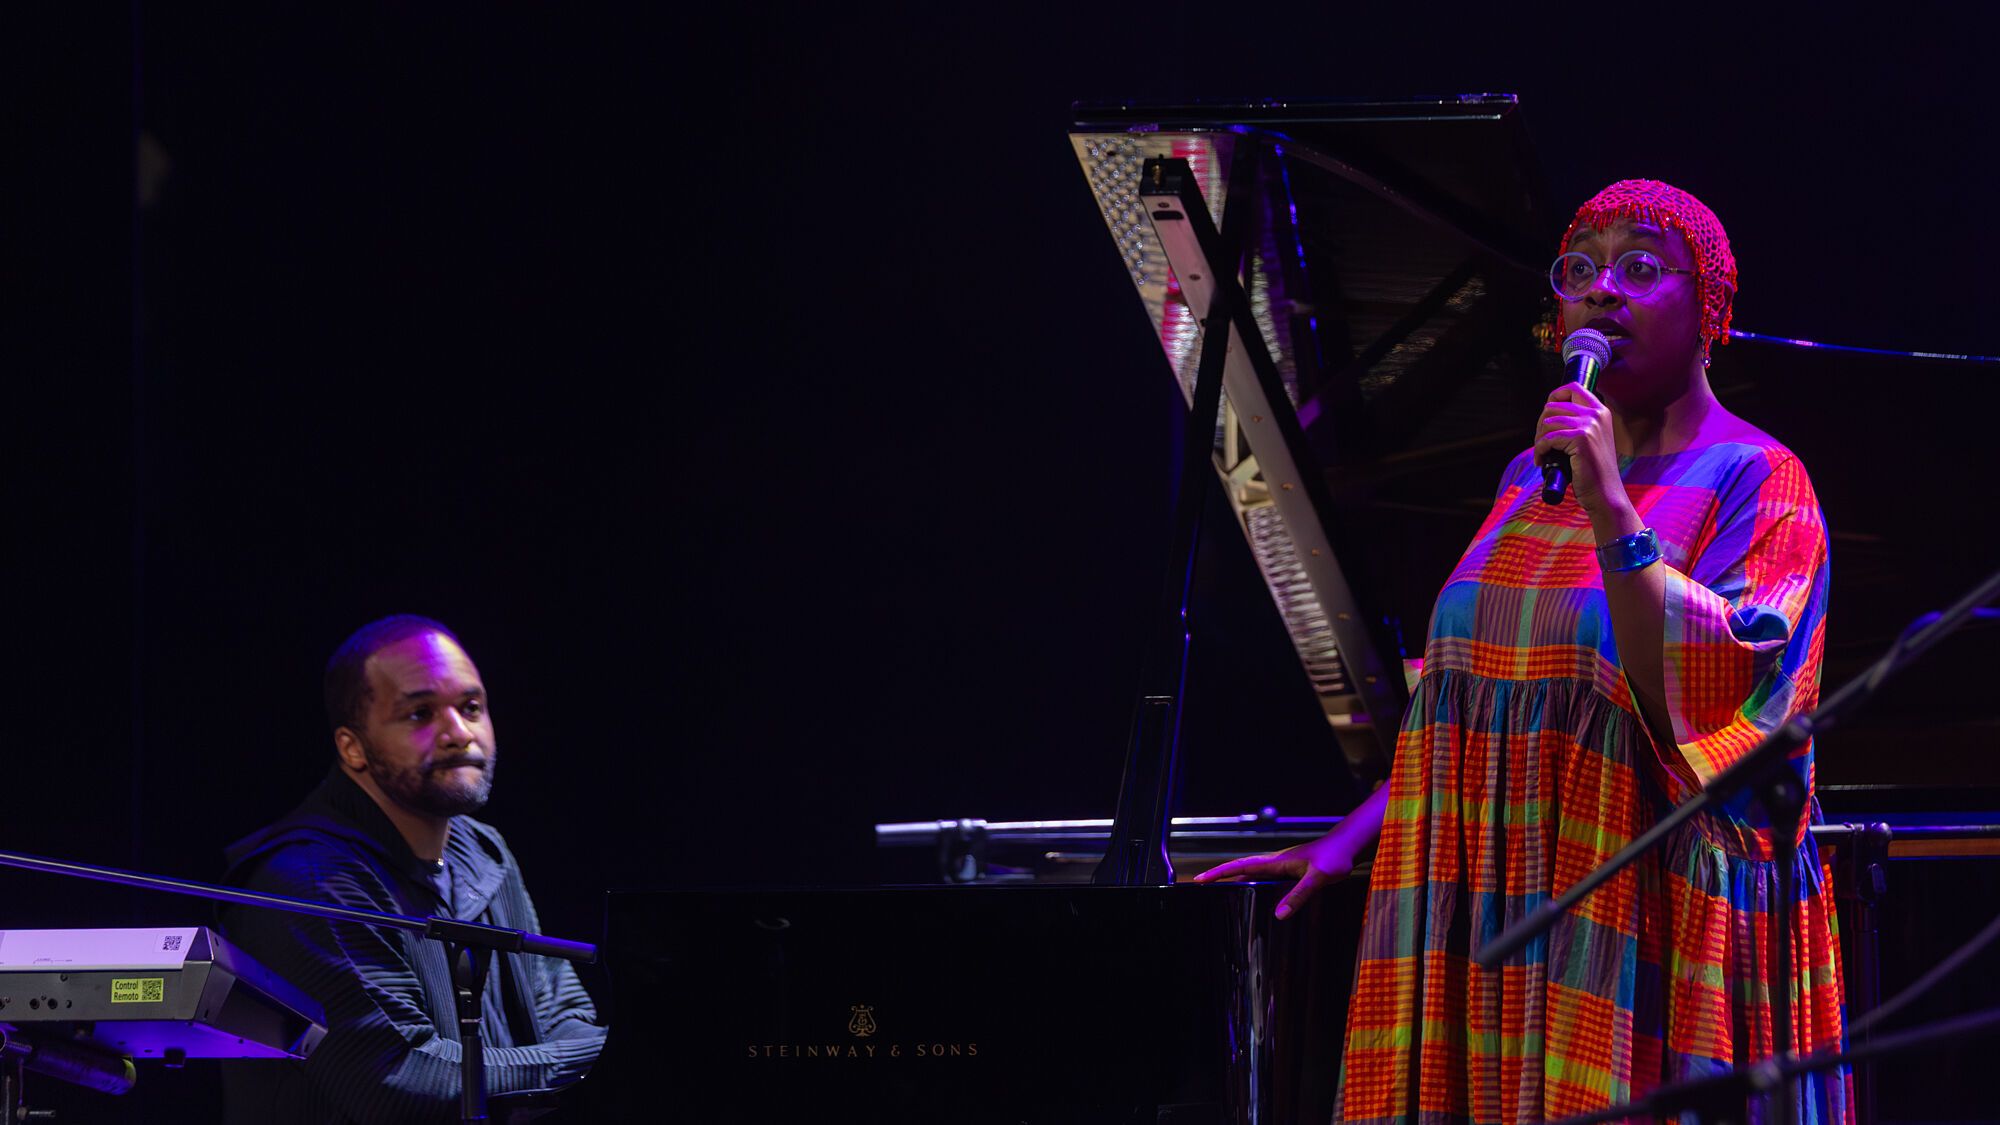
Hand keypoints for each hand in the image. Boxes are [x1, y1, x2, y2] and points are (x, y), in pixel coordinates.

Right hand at [1189, 830, 1358, 919]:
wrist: (1347, 845)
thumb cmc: (1334, 857)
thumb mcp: (1317, 879)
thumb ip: (1298, 896)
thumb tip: (1279, 914)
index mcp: (1276, 862)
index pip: (1240, 866)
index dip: (1219, 872)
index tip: (1200, 878)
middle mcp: (1275, 862)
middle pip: (1240, 868)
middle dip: (1220, 874)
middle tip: (1201, 884)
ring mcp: (1282, 865)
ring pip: (1251, 872)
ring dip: (1234, 878)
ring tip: (1219, 889)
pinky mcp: (1290, 870)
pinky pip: (1264, 876)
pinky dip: (1252, 882)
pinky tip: (1255, 892)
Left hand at [1536, 383, 1622, 516]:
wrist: (1605, 493)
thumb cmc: (1594, 470)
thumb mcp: (1591, 439)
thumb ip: (1578, 423)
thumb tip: (1549, 414)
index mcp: (1601, 411)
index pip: (1572, 388)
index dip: (1553, 398)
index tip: (1546, 418)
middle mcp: (1597, 414)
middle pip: (1553, 406)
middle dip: (1540, 425)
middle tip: (1541, 443)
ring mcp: (1590, 426)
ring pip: (1547, 421)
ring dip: (1538, 439)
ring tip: (1542, 453)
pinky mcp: (1581, 440)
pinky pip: (1547, 439)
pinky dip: (1539, 451)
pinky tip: (1542, 461)